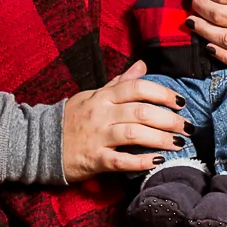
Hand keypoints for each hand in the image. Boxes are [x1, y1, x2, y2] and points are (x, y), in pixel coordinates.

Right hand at [58, 60, 189, 181]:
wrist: (39, 143)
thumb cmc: (72, 119)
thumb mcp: (93, 95)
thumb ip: (119, 82)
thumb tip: (143, 64)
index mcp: (103, 96)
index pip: (137, 88)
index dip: (162, 93)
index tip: (180, 102)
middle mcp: (101, 114)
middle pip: (141, 111)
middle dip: (169, 119)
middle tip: (187, 127)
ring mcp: (97, 136)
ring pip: (134, 134)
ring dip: (160, 139)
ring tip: (178, 143)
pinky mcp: (94, 159)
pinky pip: (121, 160)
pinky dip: (141, 161)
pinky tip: (157, 161)